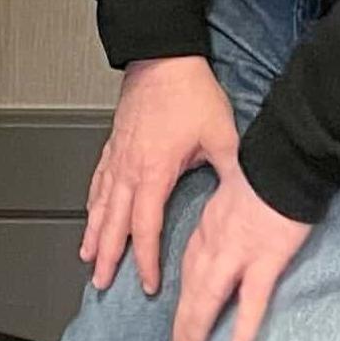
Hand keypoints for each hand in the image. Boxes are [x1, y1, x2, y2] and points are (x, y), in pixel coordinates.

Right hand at [81, 55, 237, 298]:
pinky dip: (92, 202)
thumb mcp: (222, 134)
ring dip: (94, 233)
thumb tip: (252, 197)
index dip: (146, 259)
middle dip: (107, 255)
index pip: (146, 227)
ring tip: (88, 256)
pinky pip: (98, 180)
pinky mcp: (115, 144)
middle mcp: (130, 168)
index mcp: (154, 171)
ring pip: (100, 204)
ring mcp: (118, 156)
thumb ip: (232, 171)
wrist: (162, 58)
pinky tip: (91, 212)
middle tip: (99, 281)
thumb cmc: (189, 92)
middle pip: (113, 222)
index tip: (147, 282)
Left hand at [167, 159, 313, 340]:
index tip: (179, 311)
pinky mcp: (267, 258)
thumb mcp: (236, 187)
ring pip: (210, 295)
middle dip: (184, 318)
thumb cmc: (265, 169)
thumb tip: (234, 218)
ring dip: (196, 325)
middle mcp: (216, 241)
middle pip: (193, 285)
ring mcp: (239, 252)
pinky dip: (244, 322)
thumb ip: (230, 207)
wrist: (285, 159)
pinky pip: (253, 297)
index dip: (184, 290)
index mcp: (209, 224)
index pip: (190, 264)